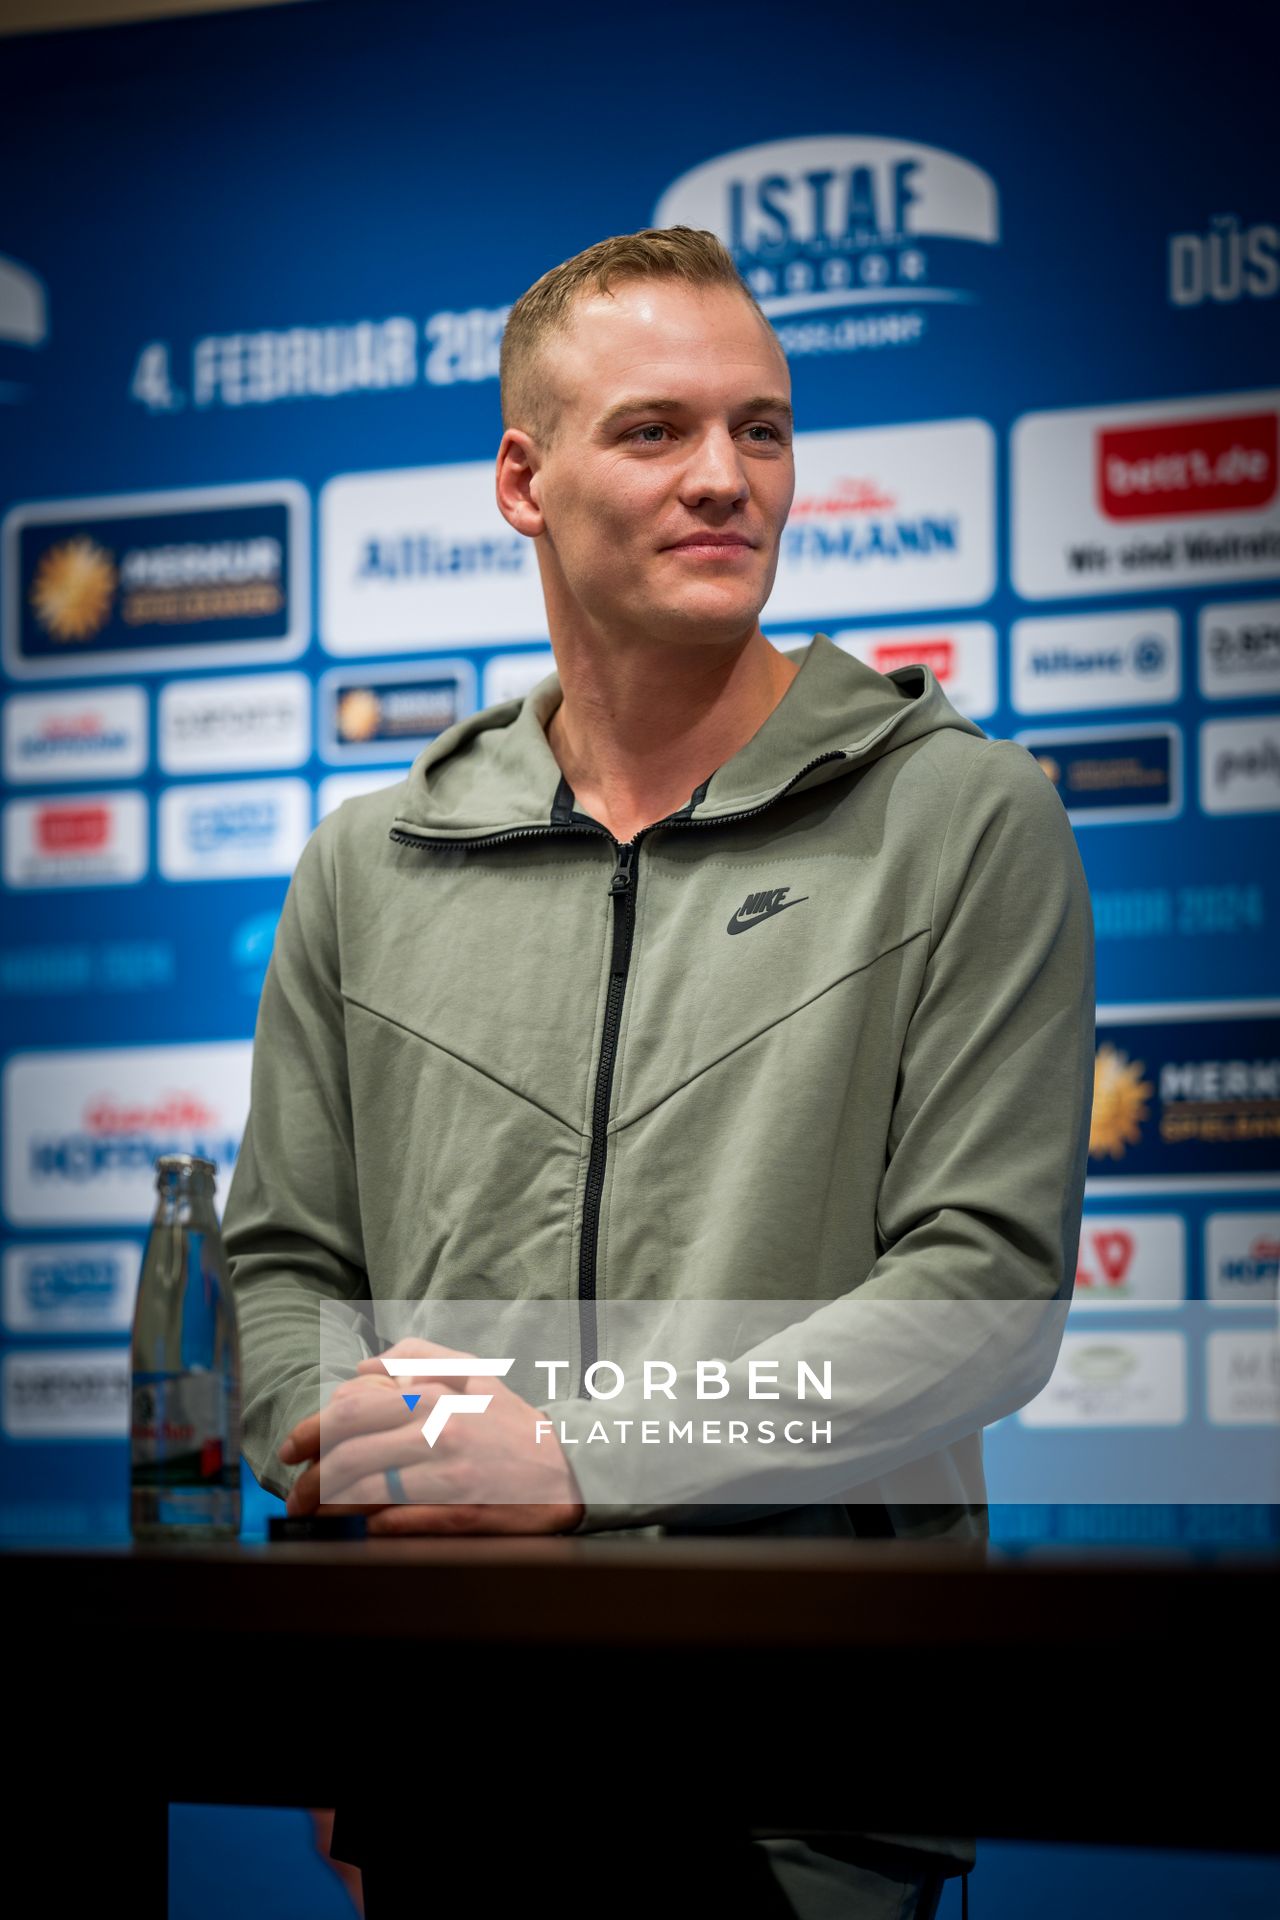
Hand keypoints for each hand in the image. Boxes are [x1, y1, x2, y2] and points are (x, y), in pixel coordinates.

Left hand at [278, 1336, 585, 1535]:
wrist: (568, 1470)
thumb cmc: (513, 1424)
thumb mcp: (475, 1375)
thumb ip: (419, 1358)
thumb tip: (363, 1367)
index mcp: (436, 1396)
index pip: (353, 1409)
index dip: (312, 1431)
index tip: (293, 1450)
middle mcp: (439, 1430)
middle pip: (350, 1453)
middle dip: (310, 1478)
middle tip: (293, 1494)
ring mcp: (448, 1473)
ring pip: (365, 1490)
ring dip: (328, 1508)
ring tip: (313, 1516)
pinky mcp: (459, 1511)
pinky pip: (396, 1521)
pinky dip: (367, 1526)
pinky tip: (357, 1529)